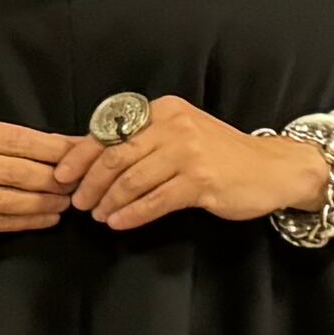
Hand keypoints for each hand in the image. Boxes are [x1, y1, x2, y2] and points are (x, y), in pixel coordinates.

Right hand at [0, 116, 88, 235]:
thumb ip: (19, 140)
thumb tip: (70, 146)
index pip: (19, 141)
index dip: (54, 150)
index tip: (80, 157)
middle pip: (18, 173)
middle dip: (55, 180)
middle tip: (77, 184)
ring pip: (10, 201)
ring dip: (45, 203)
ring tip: (65, 202)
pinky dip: (28, 221)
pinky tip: (47, 218)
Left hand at [68, 99, 333, 231]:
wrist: (272, 169)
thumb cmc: (219, 154)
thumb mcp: (179, 134)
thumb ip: (140, 141)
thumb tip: (86, 157)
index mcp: (162, 111)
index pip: (108, 131)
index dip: (79, 156)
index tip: (61, 175)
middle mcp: (174, 126)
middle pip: (115, 157)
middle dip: (90, 183)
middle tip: (78, 202)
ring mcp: (189, 153)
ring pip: (132, 181)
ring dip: (109, 202)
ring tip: (98, 215)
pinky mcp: (201, 181)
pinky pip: (155, 201)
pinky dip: (132, 214)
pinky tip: (119, 223)